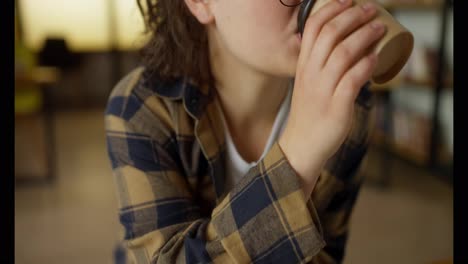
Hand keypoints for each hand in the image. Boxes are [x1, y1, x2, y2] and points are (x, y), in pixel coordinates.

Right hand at [279, 0, 384, 195]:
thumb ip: (322, 65)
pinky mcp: (337, 106)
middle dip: (353, 17)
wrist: (302, 144)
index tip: (348, 1)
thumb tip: (351, 49)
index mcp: (303, 65)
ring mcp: (323, 89)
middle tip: (371, 10)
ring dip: (364, 36)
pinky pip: (353, 80)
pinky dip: (366, 65)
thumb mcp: (308, 83)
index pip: (314, 28)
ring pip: (344, 53)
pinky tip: (375, 58)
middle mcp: (310, 74)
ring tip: (379, 28)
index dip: (332, 9)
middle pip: (330, 34)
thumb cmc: (309, 112)